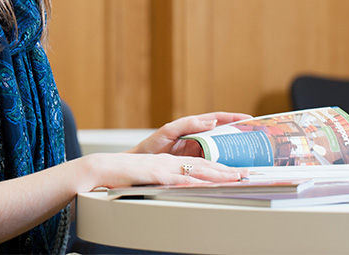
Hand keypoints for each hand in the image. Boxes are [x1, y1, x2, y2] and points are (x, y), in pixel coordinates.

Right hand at [83, 152, 241, 188]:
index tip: (236, 172)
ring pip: (195, 169)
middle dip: (225, 169)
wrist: (103, 168)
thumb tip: (179, 187)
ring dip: (217, 174)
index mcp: (168, 161)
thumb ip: (164, 179)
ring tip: (235, 177)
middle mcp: (169, 161)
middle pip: (202, 164)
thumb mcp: (149, 176)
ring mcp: (163, 166)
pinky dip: (194, 180)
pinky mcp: (156, 174)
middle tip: (245, 174)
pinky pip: (179, 178)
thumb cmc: (123, 175)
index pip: (199, 163)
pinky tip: (206, 183)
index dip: (218, 168)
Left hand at [129, 111, 251, 155]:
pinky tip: (231, 171)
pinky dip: (223, 167)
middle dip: (239, 136)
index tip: (249, 119)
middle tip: (255, 140)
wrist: (140, 165)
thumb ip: (189, 124)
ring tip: (249, 156)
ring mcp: (197, 153)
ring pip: (221, 151)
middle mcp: (197, 139)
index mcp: (192, 127)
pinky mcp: (196, 166)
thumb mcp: (169, 130)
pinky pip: (213, 165)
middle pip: (223, 136)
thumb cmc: (151, 146)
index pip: (217, 119)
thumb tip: (212, 121)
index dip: (233, 118)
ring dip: (234, 153)